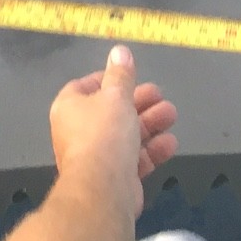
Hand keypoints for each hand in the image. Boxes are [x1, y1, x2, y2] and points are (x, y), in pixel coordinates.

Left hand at [48, 46, 178, 222]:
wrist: (103, 190)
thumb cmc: (104, 134)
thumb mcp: (116, 96)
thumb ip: (121, 74)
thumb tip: (120, 50)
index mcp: (70, 107)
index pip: (87, 86)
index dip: (110, 80)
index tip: (131, 77)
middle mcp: (79, 131)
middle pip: (112, 111)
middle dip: (139, 102)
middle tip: (160, 96)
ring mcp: (97, 157)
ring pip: (126, 134)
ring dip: (150, 124)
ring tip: (171, 115)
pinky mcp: (114, 178)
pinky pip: (134, 158)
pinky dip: (151, 150)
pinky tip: (170, 143)